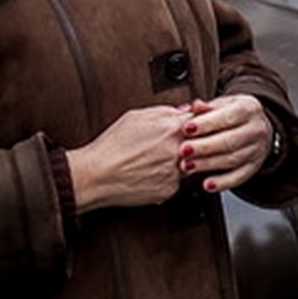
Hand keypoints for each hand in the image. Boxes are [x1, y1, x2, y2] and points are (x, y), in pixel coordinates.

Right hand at [62, 104, 196, 210]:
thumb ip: (164, 111)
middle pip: (200, 143)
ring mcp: (175, 171)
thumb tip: (184, 109)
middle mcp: (177, 150)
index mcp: (170, 127)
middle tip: (174, 144)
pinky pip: (177, 181)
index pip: (201, 120)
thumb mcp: (134, 117)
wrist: (96, 175)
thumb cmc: (111, 146)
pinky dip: (168, 177)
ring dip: (180, 161)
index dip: (200, 121)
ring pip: (191, 163)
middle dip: (193, 142)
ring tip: (155, 159)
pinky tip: (150, 173)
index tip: (197, 124)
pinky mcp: (170, 189)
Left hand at [179, 93, 279, 191]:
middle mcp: (256, 129)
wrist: (254, 127)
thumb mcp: (221, 104)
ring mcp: (257, 150)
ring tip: (187, 166)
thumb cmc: (232, 114)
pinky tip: (207, 184)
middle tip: (183, 150)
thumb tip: (195, 106)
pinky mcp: (253, 168)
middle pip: (230, 141)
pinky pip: (238, 178)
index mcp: (248, 108)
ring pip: (232, 160)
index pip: (228, 117)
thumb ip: (206, 107)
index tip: (186, 129)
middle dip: (204, 147)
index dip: (206, 124)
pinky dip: (222, 183)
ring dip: (208, 164)